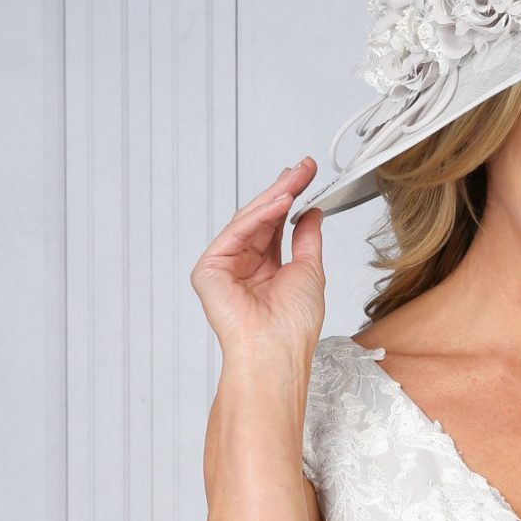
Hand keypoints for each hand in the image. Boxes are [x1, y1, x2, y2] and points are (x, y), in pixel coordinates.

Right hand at [189, 157, 324, 358]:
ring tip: (295, 180)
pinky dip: (258, 215)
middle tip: (303, 169)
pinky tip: (280, 201)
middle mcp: (243, 266)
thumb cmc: (293, 326)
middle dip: (283, 191)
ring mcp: (225, 266)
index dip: (291, 200)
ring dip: (273, 197)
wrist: (276, 351)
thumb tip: (311, 211)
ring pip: (247, 221)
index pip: (275, 226)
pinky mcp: (210, 270)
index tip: (308, 177)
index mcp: (266, 269)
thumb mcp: (309, 271)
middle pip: (260, 219)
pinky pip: (235, 233)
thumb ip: (306, 238)